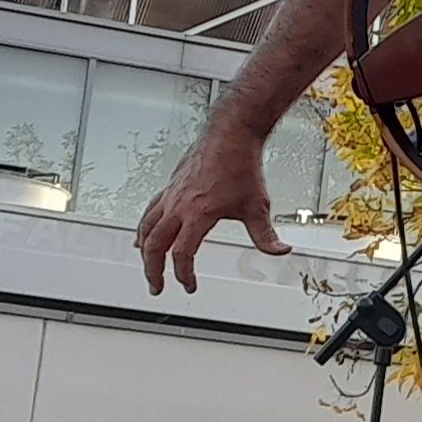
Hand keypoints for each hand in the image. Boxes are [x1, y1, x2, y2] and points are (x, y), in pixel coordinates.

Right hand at [135, 134, 281, 294]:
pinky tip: (142, 236)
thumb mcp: (257, 205)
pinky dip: (143, 228)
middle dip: (153, 270)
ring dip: (144, 252)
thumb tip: (279, 250)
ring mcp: (171, 195)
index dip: (184, 275)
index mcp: (198, 213)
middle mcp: (179, 205)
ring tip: (147, 266)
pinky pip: (149, 212)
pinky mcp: (170, 187)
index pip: (182, 253)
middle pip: (155, 245)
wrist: (231, 134)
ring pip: (147, 229)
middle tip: (157, 286)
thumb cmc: (240, 164)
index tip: (190, 285)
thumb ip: (266, 235)